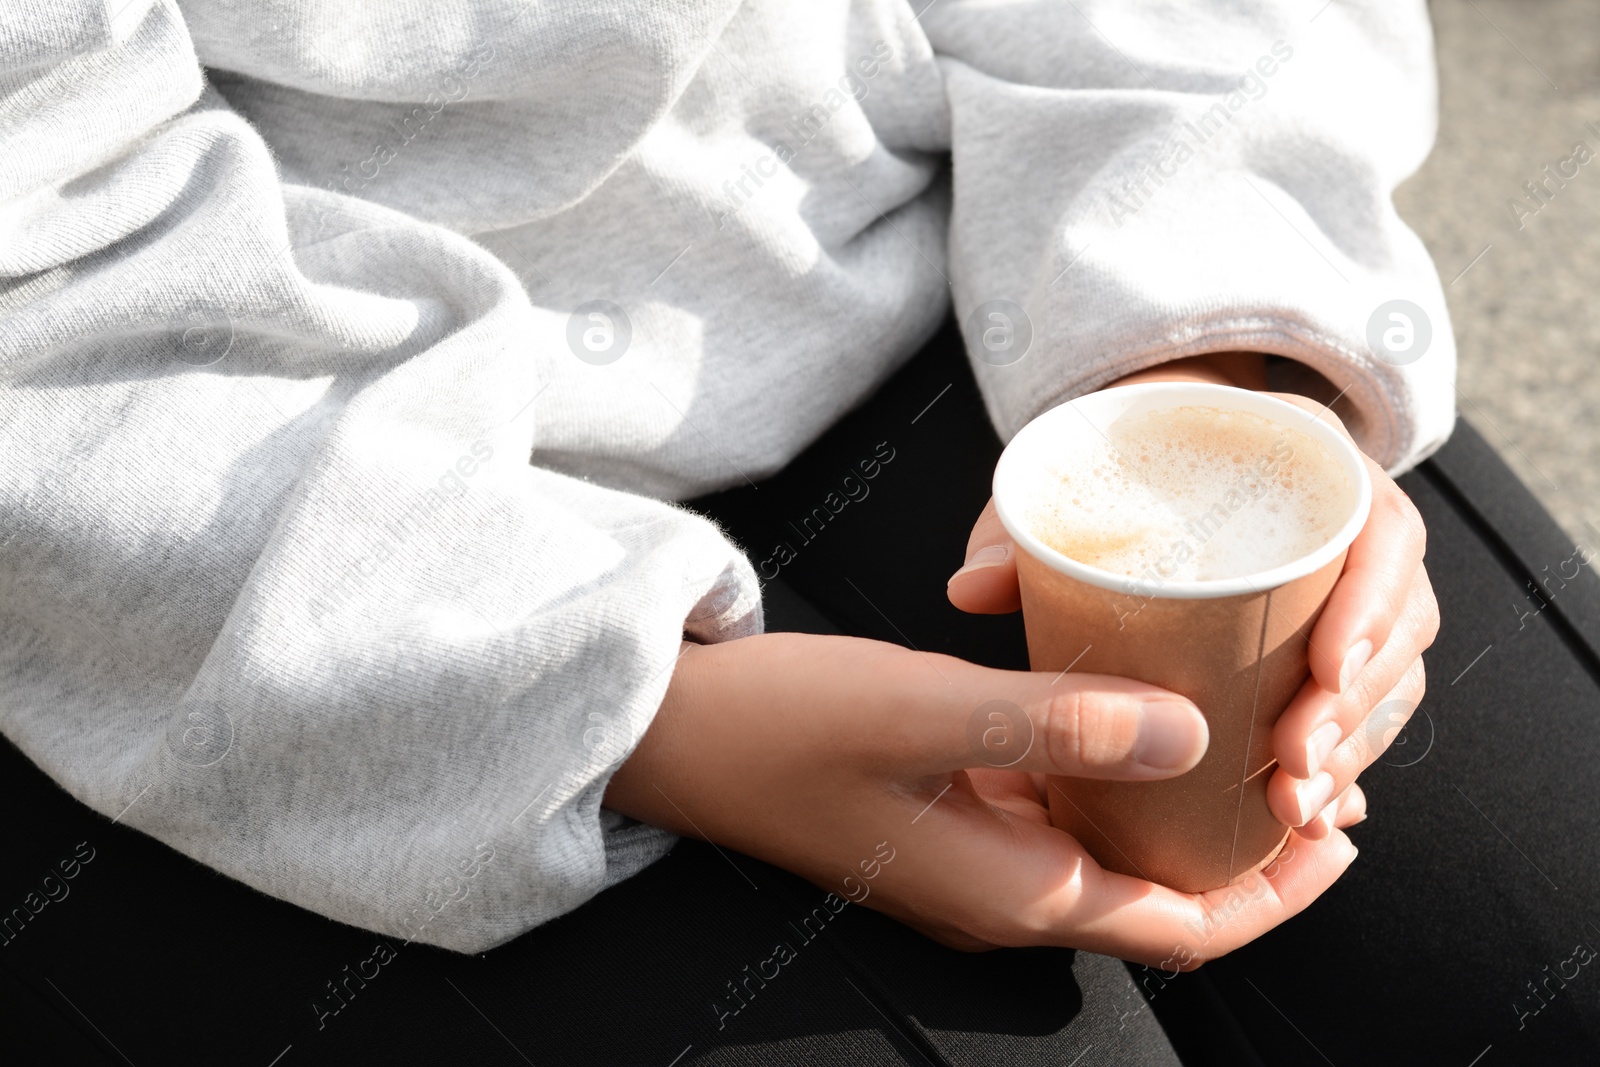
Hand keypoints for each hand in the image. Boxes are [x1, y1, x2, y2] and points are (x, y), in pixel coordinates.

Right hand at [605, 631, 1359, 965]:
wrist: (680, 733)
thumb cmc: (784, 727)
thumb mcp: (921, 713)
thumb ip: (1056, 722)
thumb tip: (1191, 732)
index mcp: (1011, 893)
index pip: (1183, 926)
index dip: (1274, 891)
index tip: (1337, 827)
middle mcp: (1004, 891)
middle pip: (1161, 892)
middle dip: (1246, 845)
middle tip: (1311, 764)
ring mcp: (975, 854)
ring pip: (1114, 845)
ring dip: (1184, 804)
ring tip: (1248, 727)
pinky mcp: (952, 811)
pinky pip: (1061, 804)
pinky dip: (1117, 769)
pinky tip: (1137, 704)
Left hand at [947, 352, 1438, 845]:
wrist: (1163, 443)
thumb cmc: (1129, 455)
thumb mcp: (1079, 473)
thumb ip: (1025, 525)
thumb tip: (970, 590)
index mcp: (1316, 469)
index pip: (1385, 533)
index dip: (1372, 602)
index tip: (1329, 665)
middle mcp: (1351, 531)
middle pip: (1399, 623)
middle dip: (1355, 707)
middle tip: (1294, 763)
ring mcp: (1352, 592)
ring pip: (1387, 678)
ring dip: (1351, 748)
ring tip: (1295, 806)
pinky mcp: (1331, 646)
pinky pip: (1364, 708)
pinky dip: (1341, 763)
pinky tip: (1303, 814)